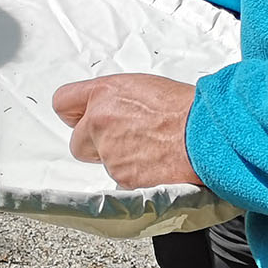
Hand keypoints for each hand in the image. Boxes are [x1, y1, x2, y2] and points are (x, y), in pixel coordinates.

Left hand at [53, 74, 200, 188]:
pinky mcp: (122, 177)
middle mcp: (100, 121)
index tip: (80, 120)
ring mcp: (109, 151)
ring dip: (121, 160)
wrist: (205, 134)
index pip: (63, 102)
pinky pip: (122, 180)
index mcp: (104, 93)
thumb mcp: (144, 87)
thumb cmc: (185, 109)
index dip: (73, 114)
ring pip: (104, 163)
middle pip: (77, 142)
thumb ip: (116, 100)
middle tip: (122, 141)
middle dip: (94, 145)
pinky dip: (136, 176)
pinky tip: (155, 164)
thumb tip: (110, 109)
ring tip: (150, 149)